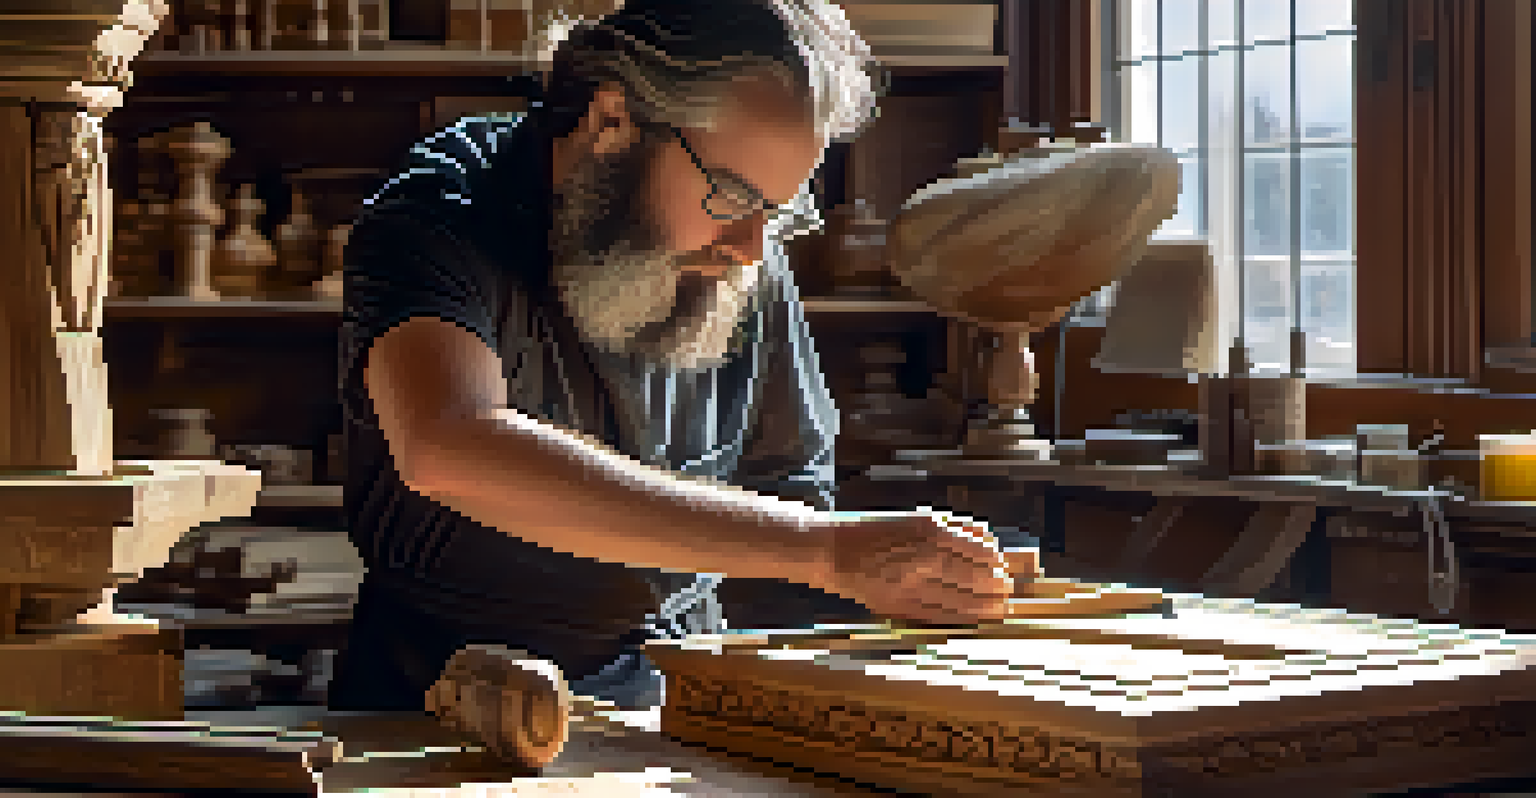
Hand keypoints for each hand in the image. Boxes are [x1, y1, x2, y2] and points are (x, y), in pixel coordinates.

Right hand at [818, 511, 1011, 626]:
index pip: (976, 552)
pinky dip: (962, 618)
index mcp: (928, 531)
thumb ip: (951, 530)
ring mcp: (910, 585)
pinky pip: (939, 616)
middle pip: (973, 578)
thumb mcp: (915, 520)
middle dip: (996, 587)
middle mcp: (921, 558)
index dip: (995, 564)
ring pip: (960, 601)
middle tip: (1008, 590)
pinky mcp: (900, 607)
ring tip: (1000, 607)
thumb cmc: (877, 532)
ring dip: (985, 606)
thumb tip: (987, 542)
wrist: (834, 553)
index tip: (1005, 568)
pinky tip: (975, 618)